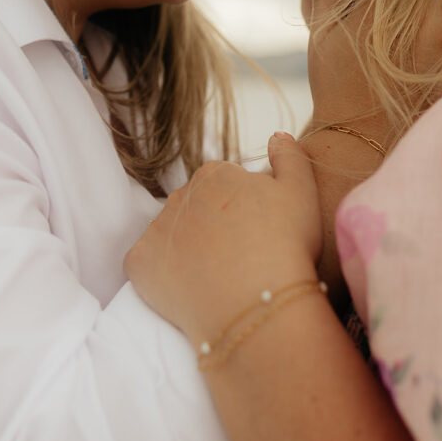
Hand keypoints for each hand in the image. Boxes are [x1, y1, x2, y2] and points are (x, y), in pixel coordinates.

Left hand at [123, 133, 321, 343]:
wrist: (257, 304)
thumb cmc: (284, 246)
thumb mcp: (301, 192)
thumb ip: (289, 156)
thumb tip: (276, 136)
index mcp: (216, 174)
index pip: (223, 184)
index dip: (242, 209)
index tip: (257, 232)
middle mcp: (181, 194)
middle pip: (196, 207)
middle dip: (213, 225)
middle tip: (239, 255)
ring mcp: (157, 229)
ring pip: (172, 233)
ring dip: (188, 247)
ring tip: (217, 275)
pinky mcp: (140, 264)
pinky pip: (146, 263)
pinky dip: (162, 273)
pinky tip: (188, 286)